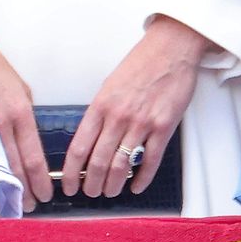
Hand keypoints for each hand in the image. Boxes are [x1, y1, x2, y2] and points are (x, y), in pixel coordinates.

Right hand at [0, 17, 47, 202]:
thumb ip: (24, 117)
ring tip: (10, 202)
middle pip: (14, 168)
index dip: (40, 182)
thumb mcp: (19, 89)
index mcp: (19, 112)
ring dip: (2, 186)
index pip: (33, 157)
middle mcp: (0, 122)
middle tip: (30, 207)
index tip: (45, 196)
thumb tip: (28, 142)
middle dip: (23, 191)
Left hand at [67, 15, 212, 198]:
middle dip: (91, 184)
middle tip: (90, 193)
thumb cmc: (140, 64)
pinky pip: (150, 161)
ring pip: (121, 166)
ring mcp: (141, 124)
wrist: (171, 48)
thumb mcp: (109, 85)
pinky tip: (136, 186)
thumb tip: (91, 139)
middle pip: (98, 163)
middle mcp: (118, 117)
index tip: (69, 186)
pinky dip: (142, 179)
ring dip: (113, 185)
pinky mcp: (164, 127)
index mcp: (100, 105)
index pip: (78, 148)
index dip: (71, 173)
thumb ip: (100, 112)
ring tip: (110, 192)